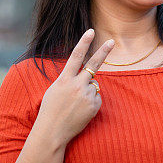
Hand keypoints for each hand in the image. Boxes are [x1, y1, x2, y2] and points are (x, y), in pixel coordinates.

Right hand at [35, 29, 113, 146]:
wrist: (52, 131)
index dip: (84, 43)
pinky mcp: (94, 105)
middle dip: (103, 52)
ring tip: (75, 104)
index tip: (91, 31)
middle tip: (112, 41)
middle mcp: (76, 85)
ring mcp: (86, 95)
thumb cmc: (50, 110)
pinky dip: (91, 101)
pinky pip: (96, 97)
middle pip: (93, 65)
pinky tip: (80, 110)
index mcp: (63, 80)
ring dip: (87, 91)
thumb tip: (87, 76)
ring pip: (93, 85)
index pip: (75, 56)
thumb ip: (69, 80)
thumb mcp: (54, 90)